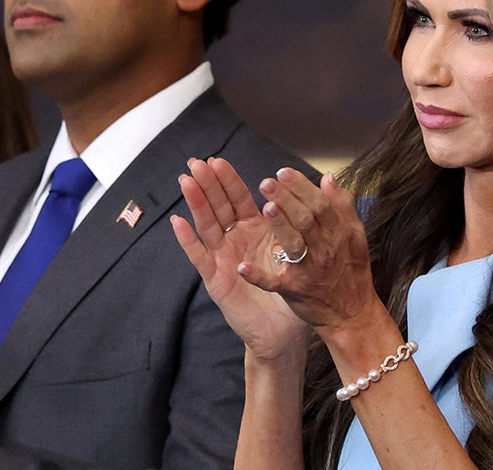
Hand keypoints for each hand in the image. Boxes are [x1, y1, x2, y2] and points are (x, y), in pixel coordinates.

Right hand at [172, 157, 310, 364]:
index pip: (238, 200)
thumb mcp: (295, 251)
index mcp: (255, 231)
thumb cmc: (290, 291)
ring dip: (196, 204)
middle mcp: (235, 241)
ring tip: (186, 181)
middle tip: (196, 162)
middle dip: (208, 184)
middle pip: (218, 207)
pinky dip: (188, 240)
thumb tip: (314, 191)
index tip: (217, 160)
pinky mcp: (216, 280)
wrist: (283, 332)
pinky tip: (178, 223)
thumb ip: (297, 223)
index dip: (228, 180)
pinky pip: (200, 258)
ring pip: (207, 226)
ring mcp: (222, 259)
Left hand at [242, 166, 381, 336]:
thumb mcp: (355, 236)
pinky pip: (274, 283)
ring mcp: (309, 270)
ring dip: (280, 226)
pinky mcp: (294, 291)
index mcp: (338, 233)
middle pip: (305, 219)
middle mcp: (324, 249)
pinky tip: (242, 267)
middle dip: (286, 199)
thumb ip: (342, 206)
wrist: (352, 316)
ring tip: (265, 208)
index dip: (301, 187)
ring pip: (293, 244)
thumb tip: (328, 177)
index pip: (320, 204)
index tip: (283, 172)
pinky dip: (258, 276)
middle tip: (266, 182)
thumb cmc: (351, 272)